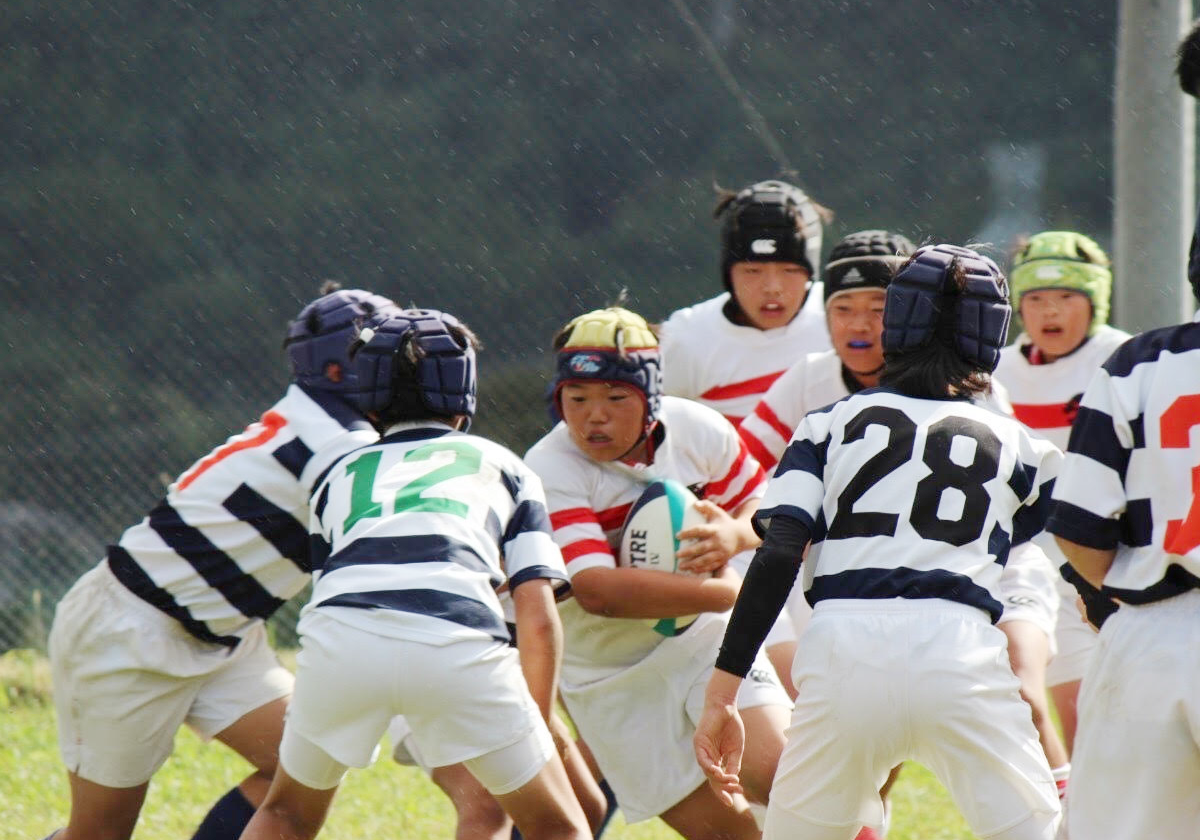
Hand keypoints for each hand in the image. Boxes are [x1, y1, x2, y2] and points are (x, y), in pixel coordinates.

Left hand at [676, 500, 749, 574]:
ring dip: (693, 564)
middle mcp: (717, 542)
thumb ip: (707, 506)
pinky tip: (692, 570)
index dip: (688, 533)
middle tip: (676, 554)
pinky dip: (702, 569)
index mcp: (715, 529)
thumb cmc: (726, 523)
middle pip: (701, 548)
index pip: (700, 531)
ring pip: (706, 560)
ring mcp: (721, 552)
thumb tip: (695, 503)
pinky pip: (711, 566)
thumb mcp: (718, 513)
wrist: (742, 536)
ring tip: (681, 565)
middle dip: (688, 552)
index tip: (677, 536)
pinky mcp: (723, 559)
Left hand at [692, 672, 745, 804]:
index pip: (719, 779)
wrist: (726, 706)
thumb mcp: (736, 750)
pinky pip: (702, 759)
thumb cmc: (731, 725)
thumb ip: (733, 764)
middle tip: (732, 798)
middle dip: (722, 790)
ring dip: (719, 779)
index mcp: (716, 759)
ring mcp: (702, 750)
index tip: (733, 802)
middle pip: (712, 779)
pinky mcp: (698, 743)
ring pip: (708, 771)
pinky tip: (718, 772)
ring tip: (732, 782)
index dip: (725, 791)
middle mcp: (707, 757)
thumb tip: (734, 780)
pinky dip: (709, 767)